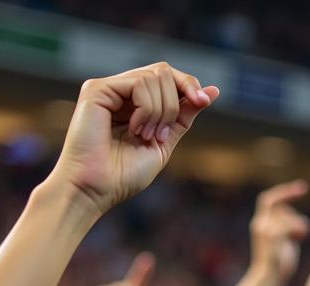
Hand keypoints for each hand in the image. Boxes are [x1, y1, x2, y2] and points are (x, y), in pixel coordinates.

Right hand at [47, 63, 217, 216]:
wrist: (98, 190)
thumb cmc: (124, 175)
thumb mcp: (164, 143)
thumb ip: (183, 117)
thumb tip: (213, 91)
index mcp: (135, 104)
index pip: (168, 78)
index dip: (189, 86)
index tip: (204, 102)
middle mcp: (121, 91)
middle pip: (164, 72)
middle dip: (175, 104)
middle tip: (161, 135)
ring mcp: (109, 88)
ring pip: (155, 76)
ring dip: (160, 112)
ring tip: (144, 136)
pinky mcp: (97, 89)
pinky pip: (139, 83)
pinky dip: (147, 110)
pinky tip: (135, 129)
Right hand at [248, 180, 309, 285]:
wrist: (268, 280)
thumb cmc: (279, 265)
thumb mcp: (283, 242)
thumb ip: (287, 229)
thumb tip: (298, 222)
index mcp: (260, 224)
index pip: (268, 200)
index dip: (283, 192)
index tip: (301, 188)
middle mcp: (259, 224)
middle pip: (276, 202)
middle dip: (289, 193)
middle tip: (304, 188)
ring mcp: (264, 230)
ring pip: (286, 214)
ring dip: (298, 223)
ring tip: (301, 236)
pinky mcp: (271, 238)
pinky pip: (288, 225)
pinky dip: (299, 230)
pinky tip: (301, 239)